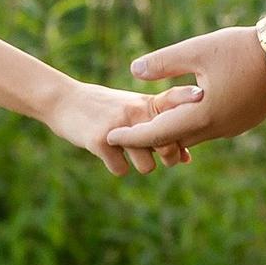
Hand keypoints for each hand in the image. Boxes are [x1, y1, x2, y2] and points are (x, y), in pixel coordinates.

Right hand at [44, 79, 189, 176]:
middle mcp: (135, 112)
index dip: (187, 97)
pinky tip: (106, 152)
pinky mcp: (100, 141)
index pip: (172, 98)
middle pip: (167, 145)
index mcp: (146, 102)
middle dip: (166, 157)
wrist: (64, 101)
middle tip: (155, 154)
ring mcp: (118, 126)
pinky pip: (121, 170)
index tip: (201, 94)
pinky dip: (115, 166)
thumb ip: (160, 130)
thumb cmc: (105, 108)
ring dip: (138, 164)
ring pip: (147, 166)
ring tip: (124, 150)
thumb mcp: (133, 112)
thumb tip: (187, 159)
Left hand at [104, 24, 265, 154]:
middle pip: (175, 139)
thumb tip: (134, 70)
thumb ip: (164, 62)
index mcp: (203, 115)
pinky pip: (212, 129)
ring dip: (173, 131)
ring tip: (151, 124)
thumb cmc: (242, 48)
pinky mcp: (245, 121)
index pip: (158, 133)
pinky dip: (194, 125)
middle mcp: (219, 128)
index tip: (109, 137)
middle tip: (125, 133)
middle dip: (150, 137)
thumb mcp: (197, 49)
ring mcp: (234, 128)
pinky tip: (186, 114)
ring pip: (195, 135)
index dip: (132, 136)